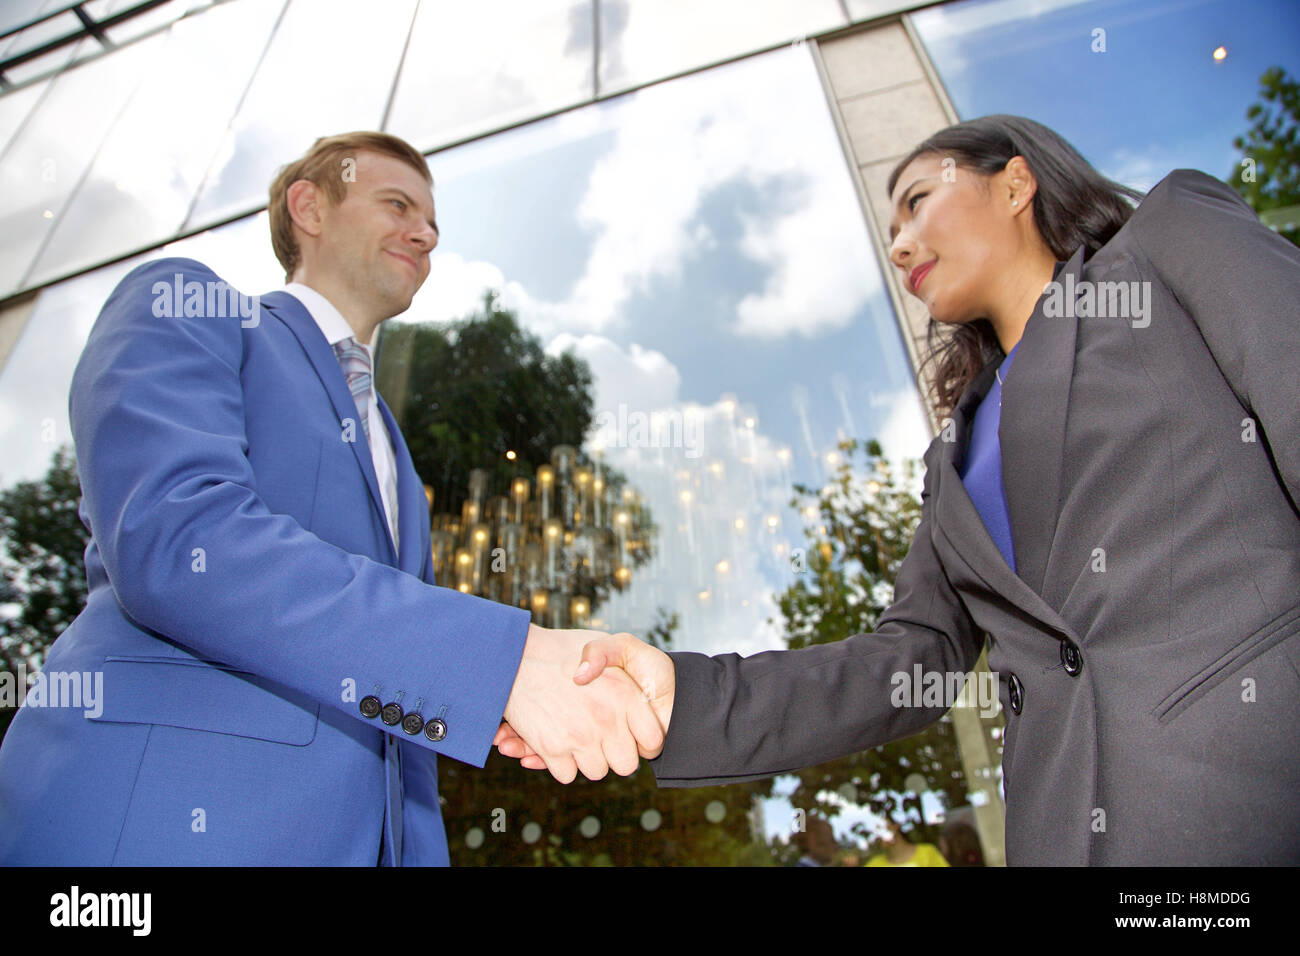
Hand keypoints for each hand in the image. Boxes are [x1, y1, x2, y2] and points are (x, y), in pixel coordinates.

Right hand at [500, 624, 665, 783]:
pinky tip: (555, 739)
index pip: (653, 741)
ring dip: (587, 759)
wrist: (514, 655)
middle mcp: (607, 719)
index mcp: (626, 696)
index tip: (631, 735)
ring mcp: (580, 737)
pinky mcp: (553, 749)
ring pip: (597, 771)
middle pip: (626, 764)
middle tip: (602, 738)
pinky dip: (560, 763)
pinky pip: (567, 774)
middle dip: (615, 754)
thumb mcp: (608, 646)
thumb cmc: (561, 649)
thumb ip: (634, 678)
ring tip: (577, 734)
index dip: (642, 741)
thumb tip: (646, 700)